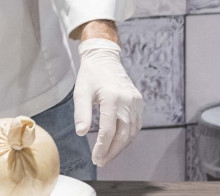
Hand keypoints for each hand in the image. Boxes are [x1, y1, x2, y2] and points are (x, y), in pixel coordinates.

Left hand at [73, 38, 143, 167]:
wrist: (104, 58)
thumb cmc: (90, 75)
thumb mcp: (81, 92)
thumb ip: (81, 113)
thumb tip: (81, 133)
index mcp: (113, 98)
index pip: (108, 131)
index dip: (102, 147)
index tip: (96, 158)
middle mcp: (127, 101)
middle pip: (123, 136)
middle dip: (112, 151)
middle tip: (101, 161)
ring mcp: (135, 102)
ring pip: (131, 133)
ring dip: (120, 147)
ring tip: (108, 155)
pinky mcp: (139, 102)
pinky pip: (136, 125)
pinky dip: (128, 137)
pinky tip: (118, 143)